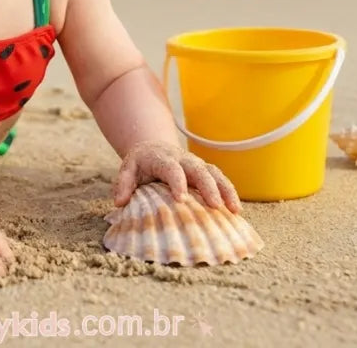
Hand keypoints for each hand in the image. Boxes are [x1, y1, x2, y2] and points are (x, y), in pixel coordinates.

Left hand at [112, 140, 241, 213]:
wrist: (153, 146)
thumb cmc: (140, 163)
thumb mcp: (128, 168)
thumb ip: (123, 183)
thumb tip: (120, 202)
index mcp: (162, 158)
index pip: (171, 168)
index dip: (177, 181)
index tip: (181, 199)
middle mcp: (183, 159)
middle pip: (198, 170)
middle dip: (208, 187)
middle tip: (216, 206)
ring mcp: (196, 164)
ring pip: (214, 173)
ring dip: (225, 190)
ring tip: (235, 210)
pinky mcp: (206, 171)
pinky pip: (220, 179)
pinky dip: (230, 192)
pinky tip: (236, 211)